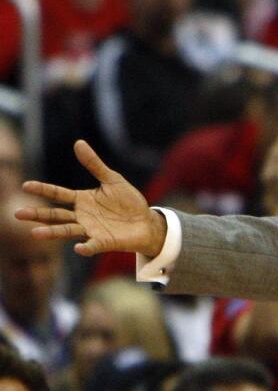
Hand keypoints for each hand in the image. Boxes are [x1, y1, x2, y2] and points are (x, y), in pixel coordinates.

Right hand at [15, 140, 165, 255]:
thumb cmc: (128, 201)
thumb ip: (94, 164)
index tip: (26, 185)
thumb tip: (78, 142)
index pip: (58, 194)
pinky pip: (93, 245)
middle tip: (18, 214)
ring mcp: (91, 230)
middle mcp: (81, 216)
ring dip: (52, 232)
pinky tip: (79, 248)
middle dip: (37, 215)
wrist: (146, 222)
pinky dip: (86, 247)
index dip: (43, 189)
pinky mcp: (104, 242)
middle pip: (55, 215)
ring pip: (67, 231)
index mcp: (82, 200)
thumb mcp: (112, 179)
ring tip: (35, 233)